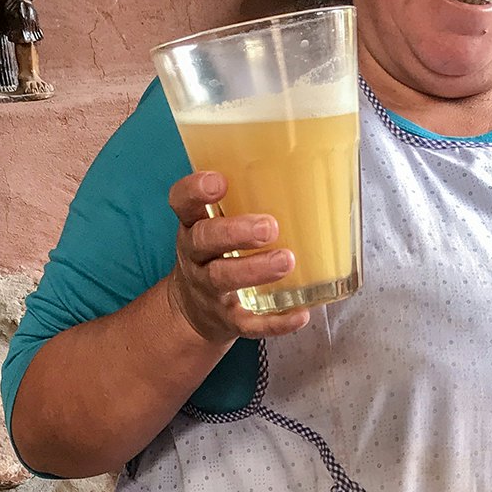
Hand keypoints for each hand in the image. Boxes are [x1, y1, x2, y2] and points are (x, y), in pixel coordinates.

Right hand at [164, 170, 309, 345]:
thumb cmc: (216, 253)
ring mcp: (209, 289)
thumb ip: (242, 199)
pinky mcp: (228, 319)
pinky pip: (248, 323)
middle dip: (234, 232)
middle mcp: (196, 256)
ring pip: (224, 278)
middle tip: (268, 227)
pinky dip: (275, 322)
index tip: (218, 181)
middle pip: (205, 240)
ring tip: (286, 260)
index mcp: (193, 226)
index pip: (182, 203)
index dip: (195, 191)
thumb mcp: (215, 224)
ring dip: (255, 270)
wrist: (193, 310)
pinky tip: (300, 314)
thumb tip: (308, 169)